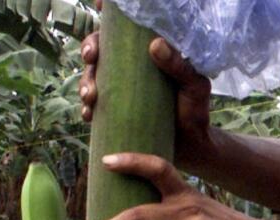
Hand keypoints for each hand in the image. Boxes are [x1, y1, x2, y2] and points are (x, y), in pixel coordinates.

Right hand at [78, 4, 214, 168]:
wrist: (192, 146)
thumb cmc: (195, 110)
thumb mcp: (194, 86)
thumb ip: (180, 66)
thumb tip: (155, 45)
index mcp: (148, 54)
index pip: (125, 30)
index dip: (109, 17)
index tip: (99, 6)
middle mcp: (130, 68)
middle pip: (100, 48)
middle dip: (90, 48)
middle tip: (91, 57)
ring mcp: (120, 89)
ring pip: (91, 77)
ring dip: (84, 82)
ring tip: (90, 96)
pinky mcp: (114, 112)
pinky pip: (93, 107)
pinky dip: (86, 110)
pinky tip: (88, 115)